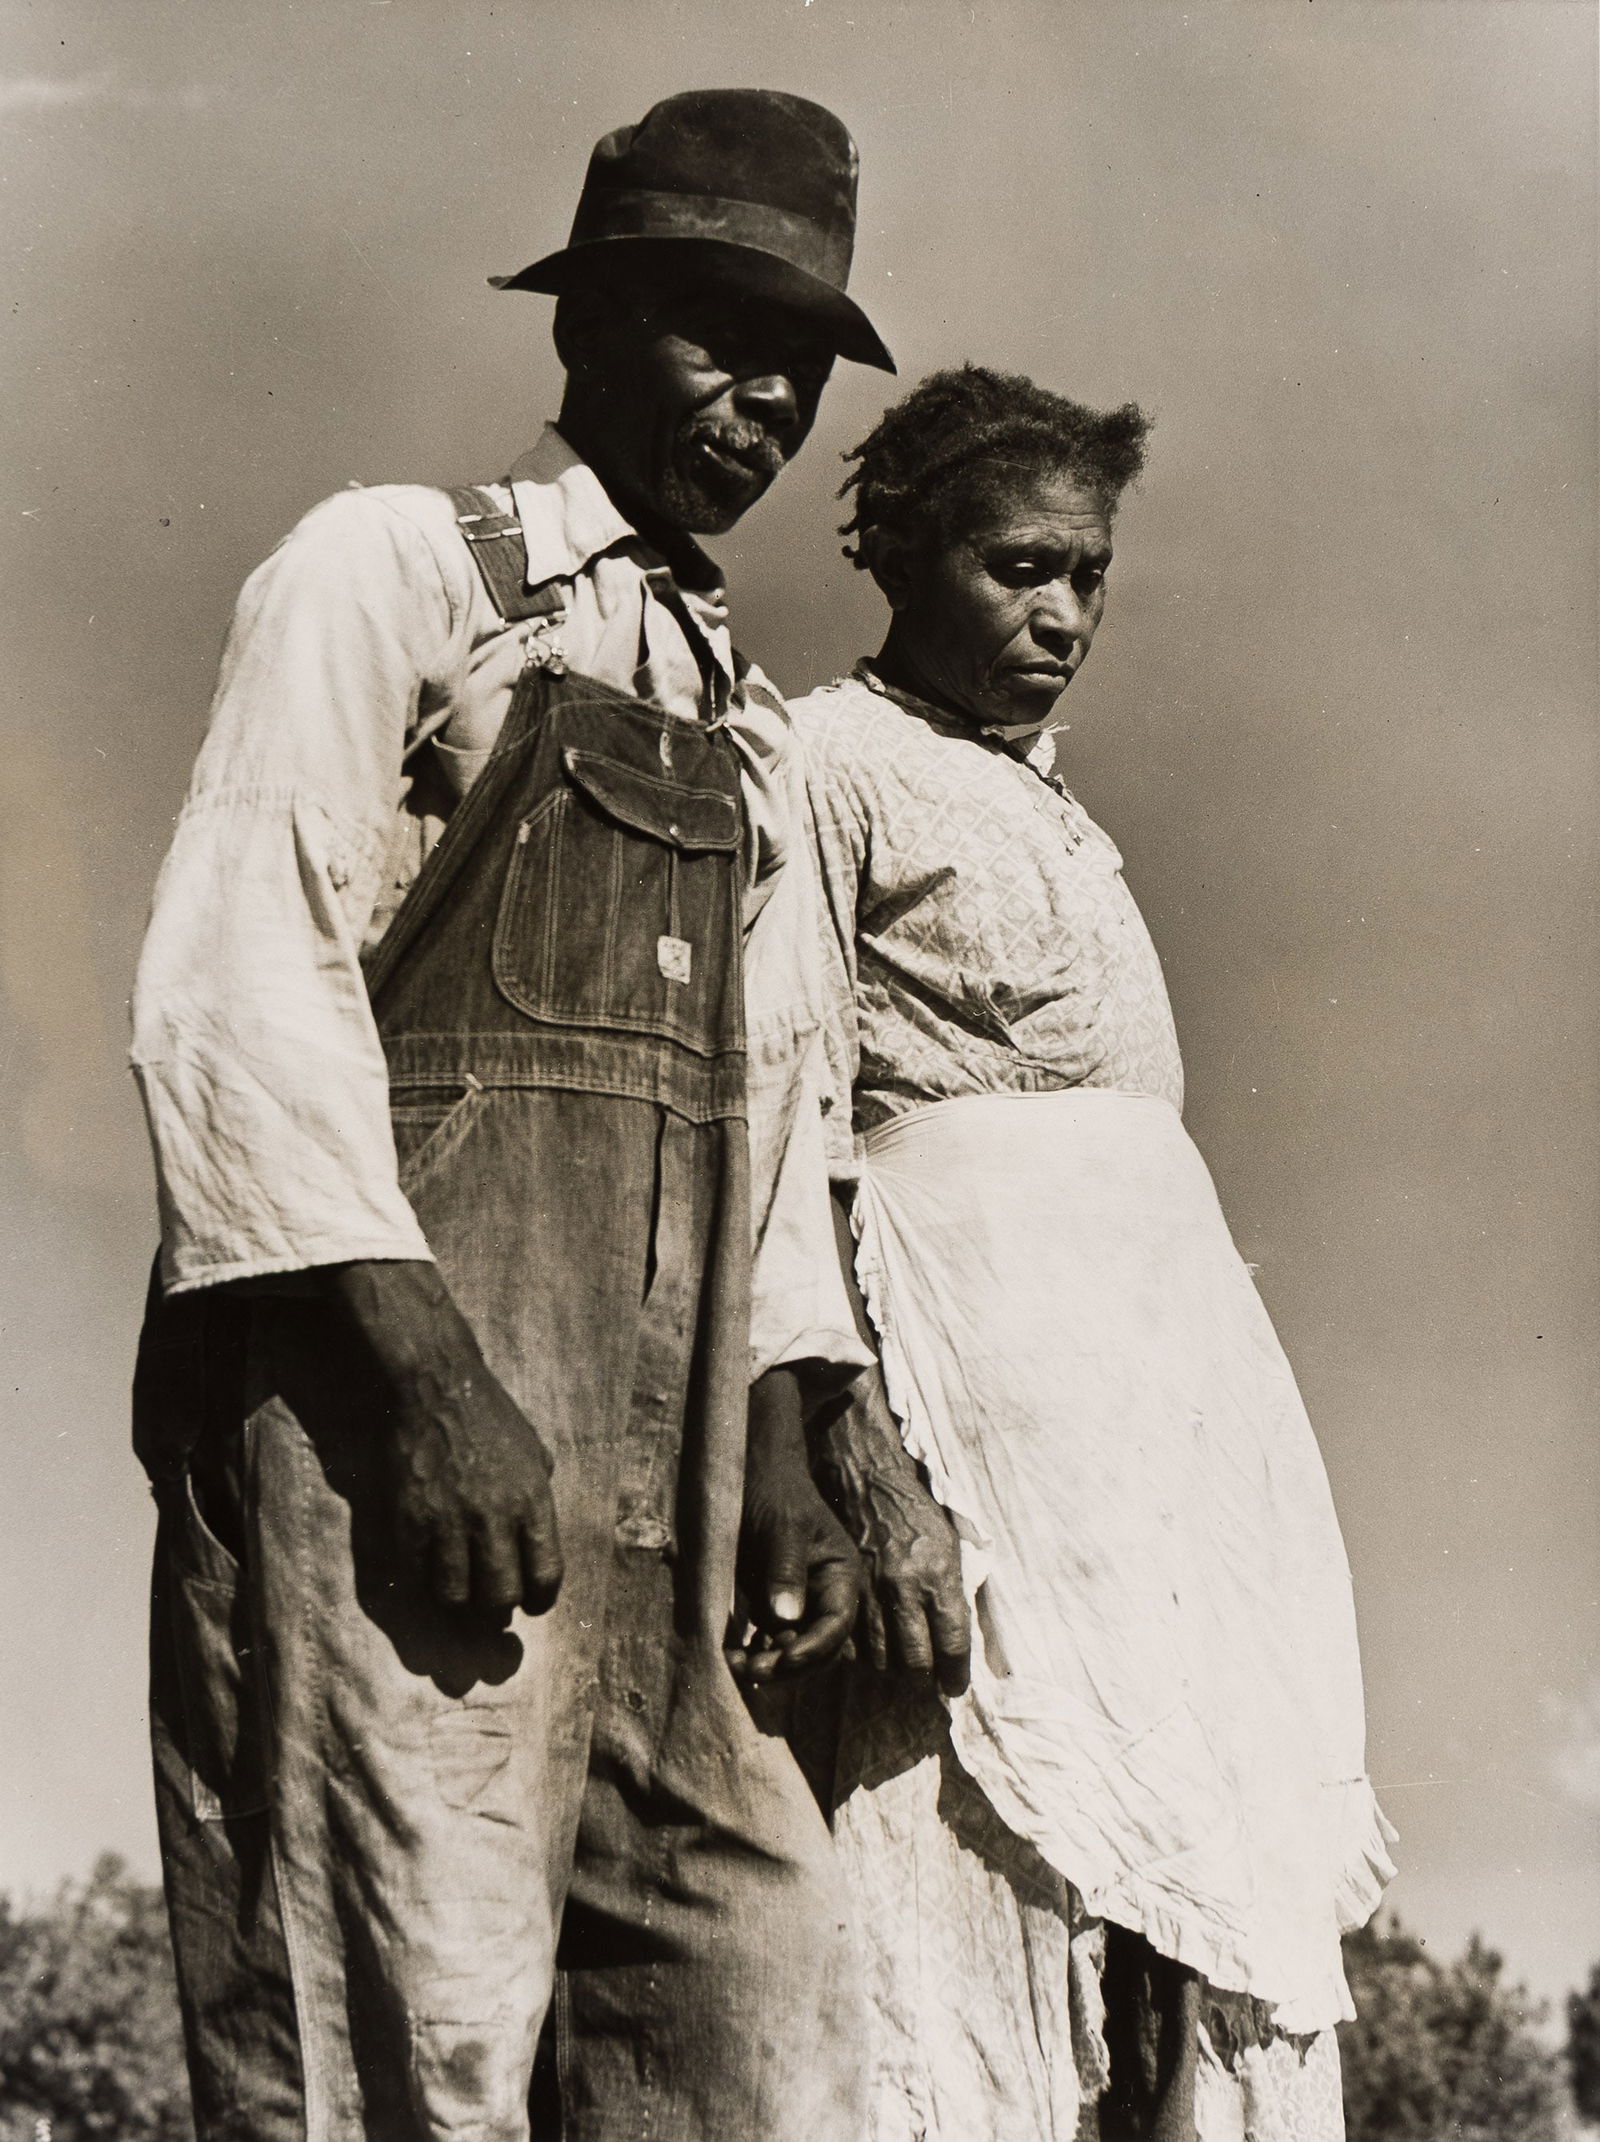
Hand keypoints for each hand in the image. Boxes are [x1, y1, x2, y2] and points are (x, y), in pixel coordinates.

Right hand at [329, 1261, 563, 1616]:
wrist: (434, 1389)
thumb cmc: (489, 1416)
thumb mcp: (533, 1451)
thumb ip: (538, 1496)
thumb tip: (535, 1535)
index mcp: (532, 1501)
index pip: (545, 1575)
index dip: (540, 1601)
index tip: (531, 1605)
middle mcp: (493, 1519)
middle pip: (499, 1597)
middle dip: (498, 1611)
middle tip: (492, 1606)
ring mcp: (448, 1523)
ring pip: (455, 1598)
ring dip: (460, 1604)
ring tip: (460, 1594)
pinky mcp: (410, 1522)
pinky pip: (418, 1577)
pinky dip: (425, 1585)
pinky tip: (430, 1573)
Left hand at [728, 1367, 862, 1682]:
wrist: (749, 1472)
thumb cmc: (774, 1491)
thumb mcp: (782, 1527)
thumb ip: (786, 1570)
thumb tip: (785, 1619)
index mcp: (841, 1575)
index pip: (837, 1624)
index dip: (814, 1647)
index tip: (784, 1656)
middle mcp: (824, 1595)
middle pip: (817, 1647)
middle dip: (788, 1663)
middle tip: (753, 1671)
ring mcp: (799, 1603)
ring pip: (792, 1649)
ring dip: (768, 1663)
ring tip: (736, 1665)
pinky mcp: (772, 1604)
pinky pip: (770, 1640)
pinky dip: (754, 1652)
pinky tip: (732, 1655)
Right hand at [814, 1368, 970, 1696]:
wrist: (866, 1475)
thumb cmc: (915, 1507)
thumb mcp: (950, 1541)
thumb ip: (954, 1589)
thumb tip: (958, 1637)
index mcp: (940, 1574)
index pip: (952, 1645)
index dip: (955, 1675)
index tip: (954, 1686)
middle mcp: (906, 1587)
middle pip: (913, 1662)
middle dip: (921, 1678)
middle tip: (924, 1678)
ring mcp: (871, 1590)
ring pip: (879, 1658)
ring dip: (890, 1668)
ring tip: (897, 1664)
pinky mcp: (843, 1588)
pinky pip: (851, 1640)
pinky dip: (860, 1651)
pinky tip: (869, 1644)